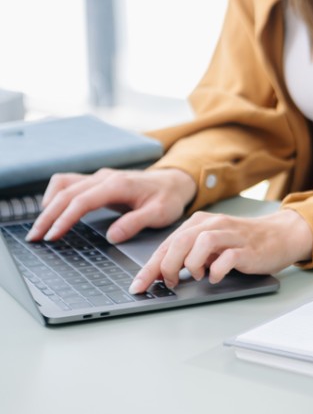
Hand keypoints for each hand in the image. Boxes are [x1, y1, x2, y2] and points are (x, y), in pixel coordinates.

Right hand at [27, 168, 196, 242]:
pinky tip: (52, 211)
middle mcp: (104, 177)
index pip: (82, 201)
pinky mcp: (98, 180)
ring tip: (40, 227)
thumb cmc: (168, 198)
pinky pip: (69, 183)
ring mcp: (100, 177)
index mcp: (118, 185)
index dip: (65, 219)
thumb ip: (136, 223)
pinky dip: (56, 196)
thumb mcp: (160, 213)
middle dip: (49, 216)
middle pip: (67, 194)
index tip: (53, 236)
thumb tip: (112, 236)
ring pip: (64, 185)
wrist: (175, 181)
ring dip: (49, 205)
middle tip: (35, 237)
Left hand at [128, 209, 312, 292]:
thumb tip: (162, 274)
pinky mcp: (248, 249)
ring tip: (196, 276)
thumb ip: (190, 254)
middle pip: (181, 241)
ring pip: (201, 242)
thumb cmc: (243, 243)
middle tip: (169, 283)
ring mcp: (232, 235)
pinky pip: (228, 257)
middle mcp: (214, 224)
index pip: (168, 243)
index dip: (150, 266)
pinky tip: (216, 277)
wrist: (280, 236)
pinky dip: (217, 270)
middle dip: (166, 266)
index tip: (138, 286)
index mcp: (201, 222)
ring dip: (192, 264)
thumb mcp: (212, 245)